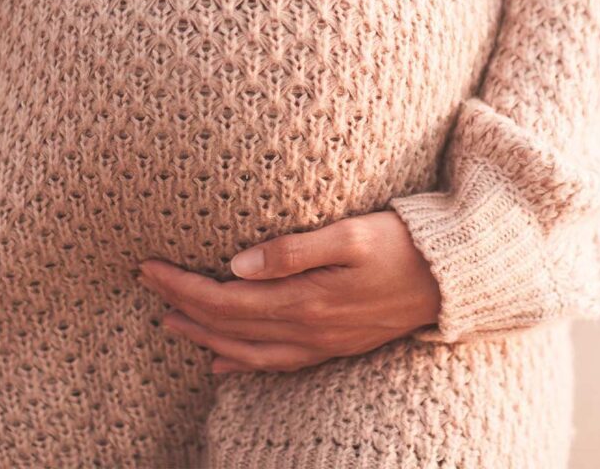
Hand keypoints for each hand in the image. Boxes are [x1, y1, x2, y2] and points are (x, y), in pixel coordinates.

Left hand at [137, 210, 441, 373]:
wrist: (454, 278)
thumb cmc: (402, 243)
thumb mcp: (350, 234)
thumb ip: (292, 250)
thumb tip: (236, 264)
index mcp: (304, 299)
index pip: (224, 298)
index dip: (182, 284)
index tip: (148, 266)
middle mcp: (307, 329)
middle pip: (228, 325)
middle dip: (183, 305)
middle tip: (146, 282)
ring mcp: (321, 342)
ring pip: (246, 350)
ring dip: (204, 336)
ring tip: (170, 322)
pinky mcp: (334, 344)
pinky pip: (276, 363)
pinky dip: (243, 364)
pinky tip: (224, 364)